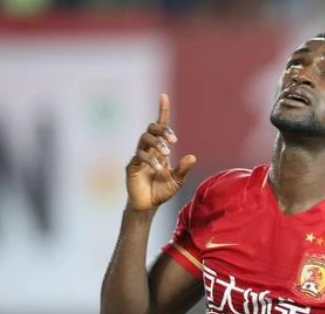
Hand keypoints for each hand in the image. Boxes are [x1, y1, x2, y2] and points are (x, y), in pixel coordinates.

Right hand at [126, 94, 195, 211]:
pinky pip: (139, 155)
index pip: (160, 126)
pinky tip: (158, 168)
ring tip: (167, 153)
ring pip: (144, 139)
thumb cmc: (161, 191)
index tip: (163, 96)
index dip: (162, 111)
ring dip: (157, 143)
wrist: (148, 206)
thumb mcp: (177, 180)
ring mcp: (139, 156)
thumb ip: (183, 169)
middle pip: (151, 129)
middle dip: (162, 130)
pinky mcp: (132, 166)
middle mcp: (149, 149)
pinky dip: (150, 159)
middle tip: (173, 141)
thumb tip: (192, 157)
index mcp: (160, 149)